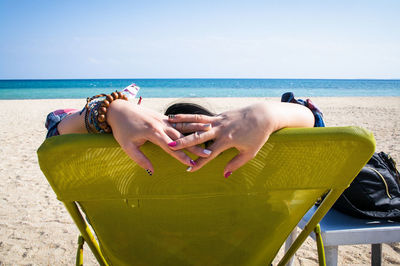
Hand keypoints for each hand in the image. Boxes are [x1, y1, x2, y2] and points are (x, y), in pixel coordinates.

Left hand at [107, 100, 210, 173]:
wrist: (118, 108)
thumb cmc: (122, 129)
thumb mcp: (127, 146)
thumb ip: (140, 159)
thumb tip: (151, 171)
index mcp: (152, 132)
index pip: (170, 147)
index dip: (182, 156)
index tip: (192, 163)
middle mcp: (160, 124)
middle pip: (181, 137)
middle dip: (195, 146)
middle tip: (208, 153)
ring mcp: (163, 119)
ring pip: (182, 128)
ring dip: (196, 133)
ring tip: (209, 136)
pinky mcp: (163, 117)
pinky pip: (179, 122)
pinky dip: (190, 125)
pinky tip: (200, 126)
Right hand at [168, 102, 314, 176]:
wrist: (264, 115)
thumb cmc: (258, 136)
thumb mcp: (250, 153)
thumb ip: (236, 164)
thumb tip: (224, 175)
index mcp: (227, 140)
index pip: (210, 154)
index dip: (199, 163)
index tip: (189, 169)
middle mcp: (221, 129)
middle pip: (199, 136)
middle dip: (184, 142)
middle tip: (171, 147)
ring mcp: (219, 120)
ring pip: (197, 123)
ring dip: (182, 124)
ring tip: (168, 124)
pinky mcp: (219, 115)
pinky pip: (201, 117)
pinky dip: (189, 118)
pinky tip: (177, 117)